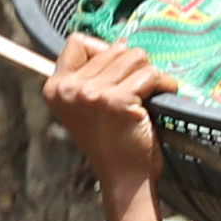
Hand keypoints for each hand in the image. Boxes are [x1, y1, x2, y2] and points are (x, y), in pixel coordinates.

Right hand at [46, 35, 177, 206]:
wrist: (124, 178)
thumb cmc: (113, 143)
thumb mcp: (90, 106)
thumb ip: (97, 75)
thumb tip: (120, 43)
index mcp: (55, 87)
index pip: (77, 42)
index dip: (103, 51)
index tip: (118, 73)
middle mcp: (68, 88)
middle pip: (112, 48)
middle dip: (133, 65)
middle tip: (140, 89)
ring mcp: (91, 94)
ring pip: (133, 56)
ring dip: (150, 73)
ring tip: (150, 94)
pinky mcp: (116, 101)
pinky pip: (150, 75)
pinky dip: (164, 83)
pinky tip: (164, 95)